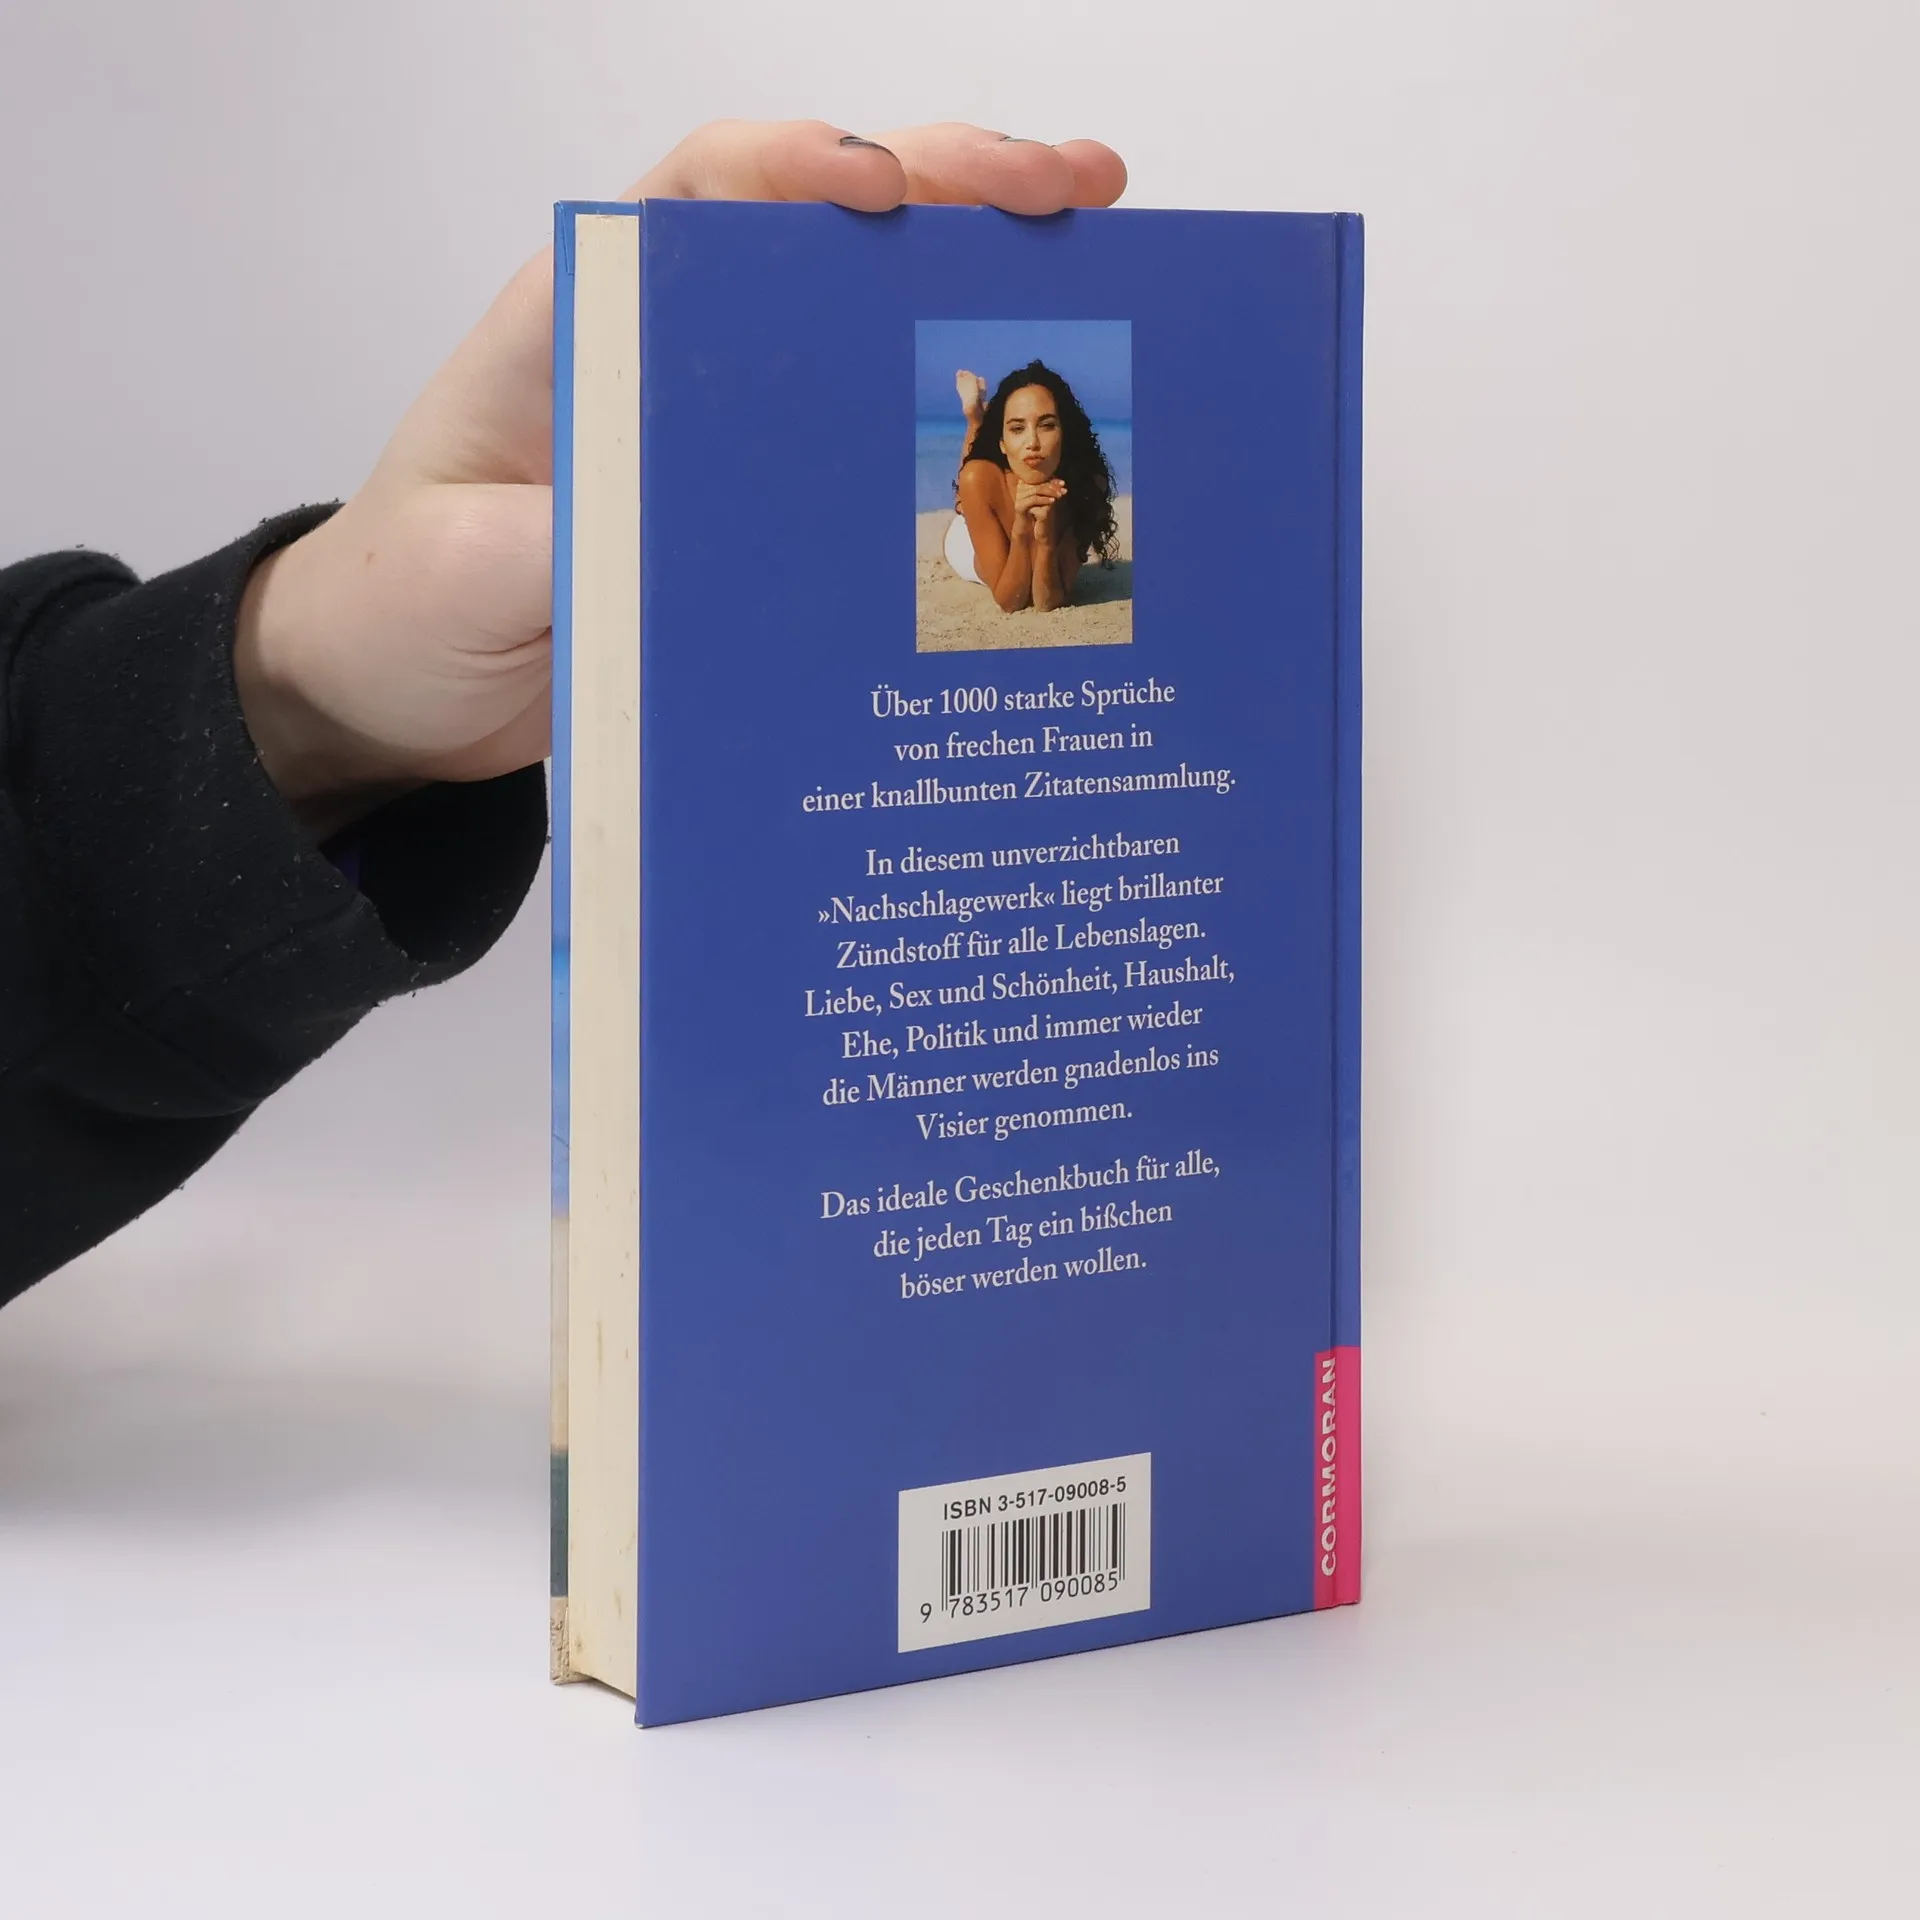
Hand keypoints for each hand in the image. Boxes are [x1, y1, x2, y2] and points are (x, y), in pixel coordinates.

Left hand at [235, 120, 1126, 831]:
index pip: (708, 193)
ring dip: (975, 290)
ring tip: (1105, 270)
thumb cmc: (397, 607)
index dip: (811, 164)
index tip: (897, 187)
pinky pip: (857, 445)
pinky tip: (1027, 438)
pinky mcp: (746, 511)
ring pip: (859, 327)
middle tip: (1079, 193)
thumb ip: (562, 541)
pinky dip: (941, 421)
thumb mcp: (465, 576)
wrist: (391, 694)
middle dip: (953, 192)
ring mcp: (716, 433)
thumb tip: (689, 529)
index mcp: (582, 326)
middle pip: (820, 233)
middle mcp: (666, 356)